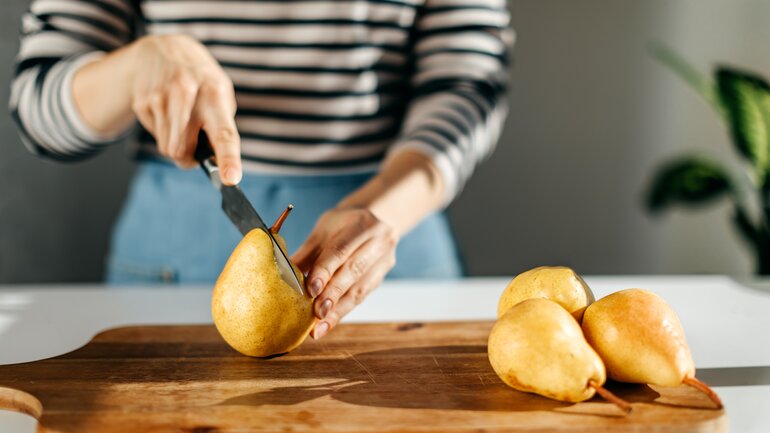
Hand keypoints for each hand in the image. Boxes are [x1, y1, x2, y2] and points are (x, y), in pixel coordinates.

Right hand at [130, 34, 240, 183]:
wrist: (165, 50)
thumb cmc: (201, 81)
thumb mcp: (221, 93)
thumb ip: (221, 126)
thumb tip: (214, 162)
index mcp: (214, 94)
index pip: (224, 133)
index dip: (228, 158)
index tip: (231, 178)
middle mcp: (186, 94)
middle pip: (183, 150)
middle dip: (189, 159)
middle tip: (194, 151)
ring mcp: (160, 97)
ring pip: (167, 148)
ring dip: (175, 145)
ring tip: (181, 122)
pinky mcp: (142, 102)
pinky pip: (155, 136)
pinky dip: (163, 132)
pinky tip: (166, 111)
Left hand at [291, 208, 398, 338]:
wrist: (375, 218)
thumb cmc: (343, 224)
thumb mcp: (322, 231)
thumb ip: (306, 254)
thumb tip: (282, 275)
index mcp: (362, 225)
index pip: (341, 251)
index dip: (325, 272)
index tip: (311, 290)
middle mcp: (378, 242)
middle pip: (353, 272)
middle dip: (333, 295)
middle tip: (317, 314)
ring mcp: (384, 260)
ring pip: (360, 290)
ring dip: (339, 311)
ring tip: (320, 328)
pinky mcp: (382, 276)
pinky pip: (362, 296)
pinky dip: (344, 310)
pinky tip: (330, 321)